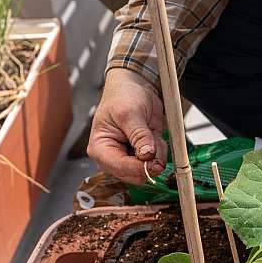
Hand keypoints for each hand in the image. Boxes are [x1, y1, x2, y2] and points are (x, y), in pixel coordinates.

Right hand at [87, 68, 167, 185]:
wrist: (134, 86)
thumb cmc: (123, 96)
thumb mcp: (130, 113)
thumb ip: (139, 135)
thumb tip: (147, 155)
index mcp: (100, 149)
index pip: (120, 168)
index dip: (140, 167)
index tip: (155, 160)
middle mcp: (112, 158)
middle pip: (135, 175)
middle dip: (150, 159)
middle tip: (153, 138)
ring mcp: (128, 159)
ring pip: (149, 170)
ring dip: (157, 153)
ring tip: (150, 131)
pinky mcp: (142, 156)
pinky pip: (157, 162)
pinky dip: (161, 150)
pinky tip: (154, 135)